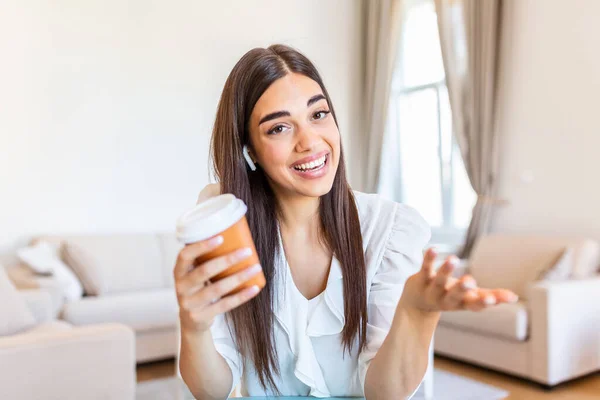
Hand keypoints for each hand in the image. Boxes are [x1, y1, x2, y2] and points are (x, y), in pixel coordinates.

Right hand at [173, 235, 262, 332]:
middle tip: (247, 251)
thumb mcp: (195, 273)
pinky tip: (254, 288)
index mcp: (179, 271)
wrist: (191, 320)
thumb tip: (236, 237)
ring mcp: (190, 303)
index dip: (201, 246)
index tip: (221, 237)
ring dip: (239, 277)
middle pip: (205, 271)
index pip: (185, 255)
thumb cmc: (199, 288)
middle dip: (227, 260)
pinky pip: (225, 305)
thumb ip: (206, 259)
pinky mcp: (201, 316)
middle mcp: (181, 287)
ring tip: (256, 267)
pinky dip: (242, 295)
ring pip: (217, 289)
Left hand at [399, 248, 518, 313]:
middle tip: (470, 281)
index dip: (483, 302)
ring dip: (445, 270)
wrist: (416, 303)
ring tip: (453, 258)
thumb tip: (514, 297)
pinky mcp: (420, 279)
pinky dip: (429, 259)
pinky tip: (433, 248)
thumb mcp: (469, 299)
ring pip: (438, 280)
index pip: (474, 305)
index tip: (493, 300)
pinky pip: (425, 268)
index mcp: (461, 304)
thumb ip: (490, 296)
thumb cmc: (450, 297)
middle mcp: (446, 299)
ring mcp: (432, 289)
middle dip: (462, 289)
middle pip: (454, 295)